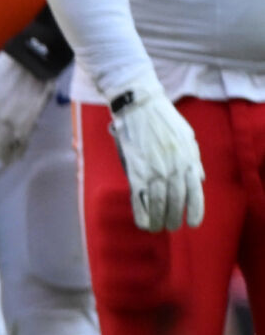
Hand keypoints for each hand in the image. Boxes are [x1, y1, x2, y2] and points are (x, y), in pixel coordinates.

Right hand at [107, 79, 204, 231]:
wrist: (139, 106)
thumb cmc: (164, 119)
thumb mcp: (188, 137)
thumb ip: (193, 159)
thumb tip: (199, 179)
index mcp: (188, 161)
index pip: (195, 193)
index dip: (196, 211)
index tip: (193, 224)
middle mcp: (173, 169)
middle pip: (176, 202)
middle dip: (174, 218)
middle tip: (171, 226)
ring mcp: (154, 171)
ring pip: (158, 204)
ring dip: (158, 219)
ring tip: (157, 228)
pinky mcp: (135, 172)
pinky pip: (139, 199)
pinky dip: (142, 214)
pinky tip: (143, 223)